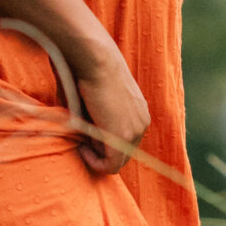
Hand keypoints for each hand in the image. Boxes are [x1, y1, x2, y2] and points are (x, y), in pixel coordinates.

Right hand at [70, 42, 149, 175]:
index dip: (104, 143)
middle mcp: (142, 123)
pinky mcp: (123, 137)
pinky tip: (83, 149)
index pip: (126, 141)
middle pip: (123, 153)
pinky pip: (111, 165)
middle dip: (101, 150)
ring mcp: (135, 131)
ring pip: (117, 160)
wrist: (97, 60)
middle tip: (83, 138)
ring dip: (97, 153)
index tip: (87, 134)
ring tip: (83, 136)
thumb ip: (102, 118)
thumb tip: (88, 136)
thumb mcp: (102, 96)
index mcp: (139, 112)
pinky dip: (95, 163)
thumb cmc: (92, 70)